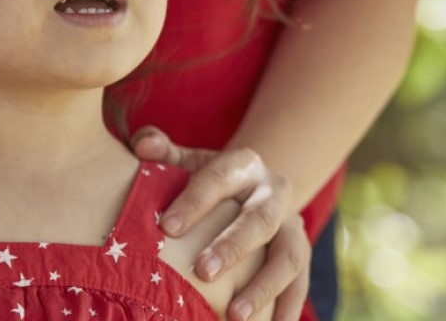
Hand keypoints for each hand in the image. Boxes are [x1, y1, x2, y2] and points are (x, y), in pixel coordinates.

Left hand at [132, 127, 310, 320]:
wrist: (255, 189)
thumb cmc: (207, 182)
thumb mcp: (189, 160)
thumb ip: (164, 151)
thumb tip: (144, 142)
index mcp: (244, 165)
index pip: (220, 178)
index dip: (195, 201)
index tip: (166, 228)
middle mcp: (275, 193)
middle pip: (259, 219)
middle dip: (233, 247)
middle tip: (203, 272)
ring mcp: (293, 227)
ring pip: (289, 256)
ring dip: (265, 287)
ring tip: (235, 316)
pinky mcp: (301, 255)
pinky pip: (300, 285)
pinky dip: (287, 310)